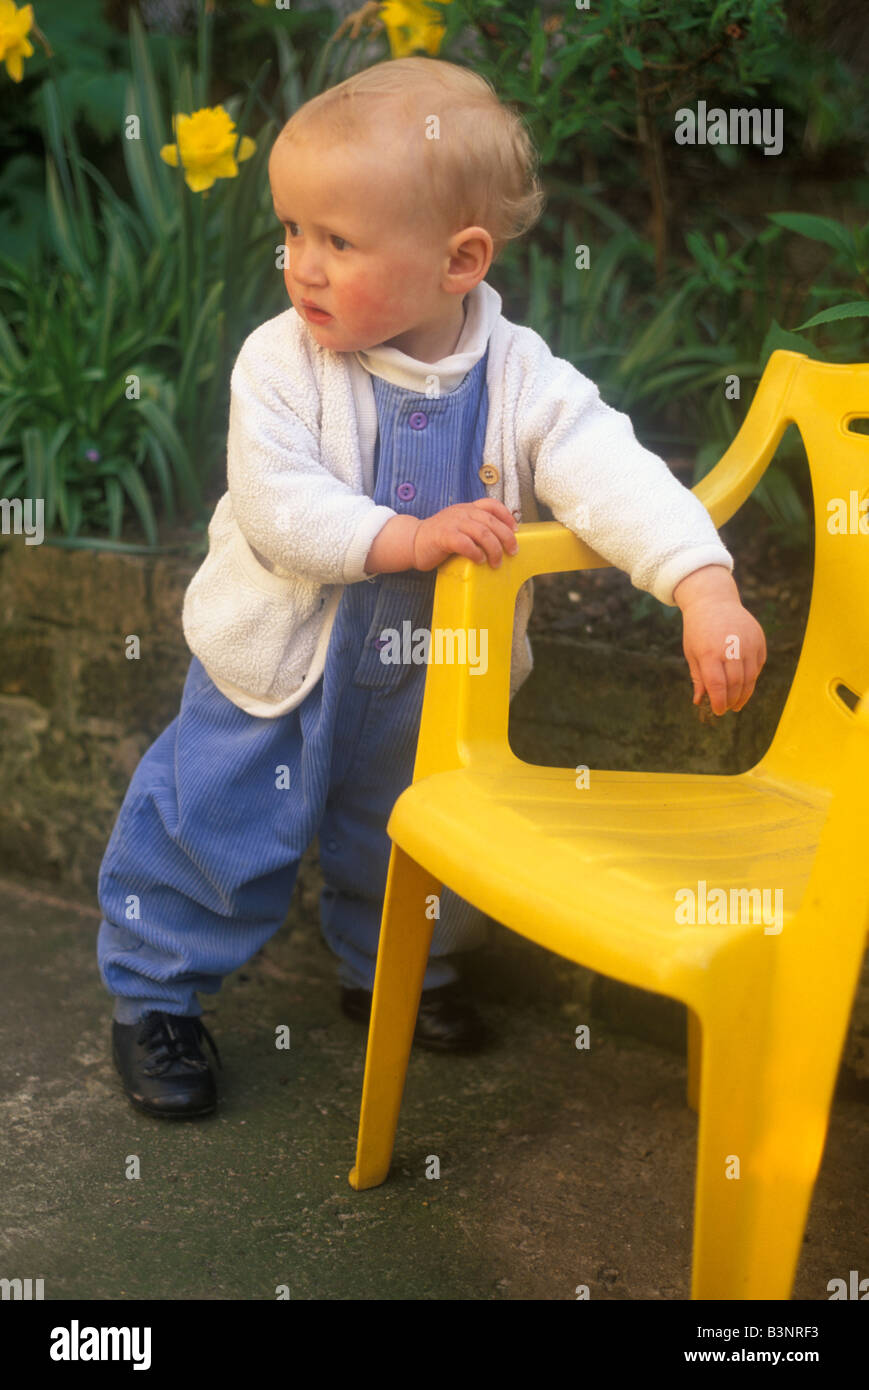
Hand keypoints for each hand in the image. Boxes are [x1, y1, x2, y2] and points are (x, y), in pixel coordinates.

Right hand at [411, 498, 518, 571]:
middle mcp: (461, 512)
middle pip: (491, 521)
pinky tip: (479, 560)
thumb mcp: (459, 527)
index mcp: (467, 509)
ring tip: (496, 562)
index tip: (516, 530)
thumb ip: (475, 528)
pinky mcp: (443, 536)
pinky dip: (475, 553)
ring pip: (482, 532)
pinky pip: (465, 543)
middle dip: (506, 537)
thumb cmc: (439, 539)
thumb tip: (500, 541)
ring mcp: (452, 523)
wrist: (412, 542)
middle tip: (512, 552)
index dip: (507, 516)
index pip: (491, 505)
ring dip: (493, 549)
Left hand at [674, 568, 766, 713]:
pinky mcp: (759, 639)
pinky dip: (752, 677)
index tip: (718, 711)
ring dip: (745, 693)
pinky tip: (745, 683)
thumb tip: (700, 702)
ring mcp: (748, 643)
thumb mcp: (692, 652)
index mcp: (709, 652)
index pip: (717, 685)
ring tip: (738, 702)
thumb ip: (698, 678)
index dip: (719, 702)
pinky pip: (758, 665)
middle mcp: (731, 647)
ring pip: (751, 677)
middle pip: (736, 684)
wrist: (713, 600)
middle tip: (729, 708)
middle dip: (732, 700)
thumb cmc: (698, 630)